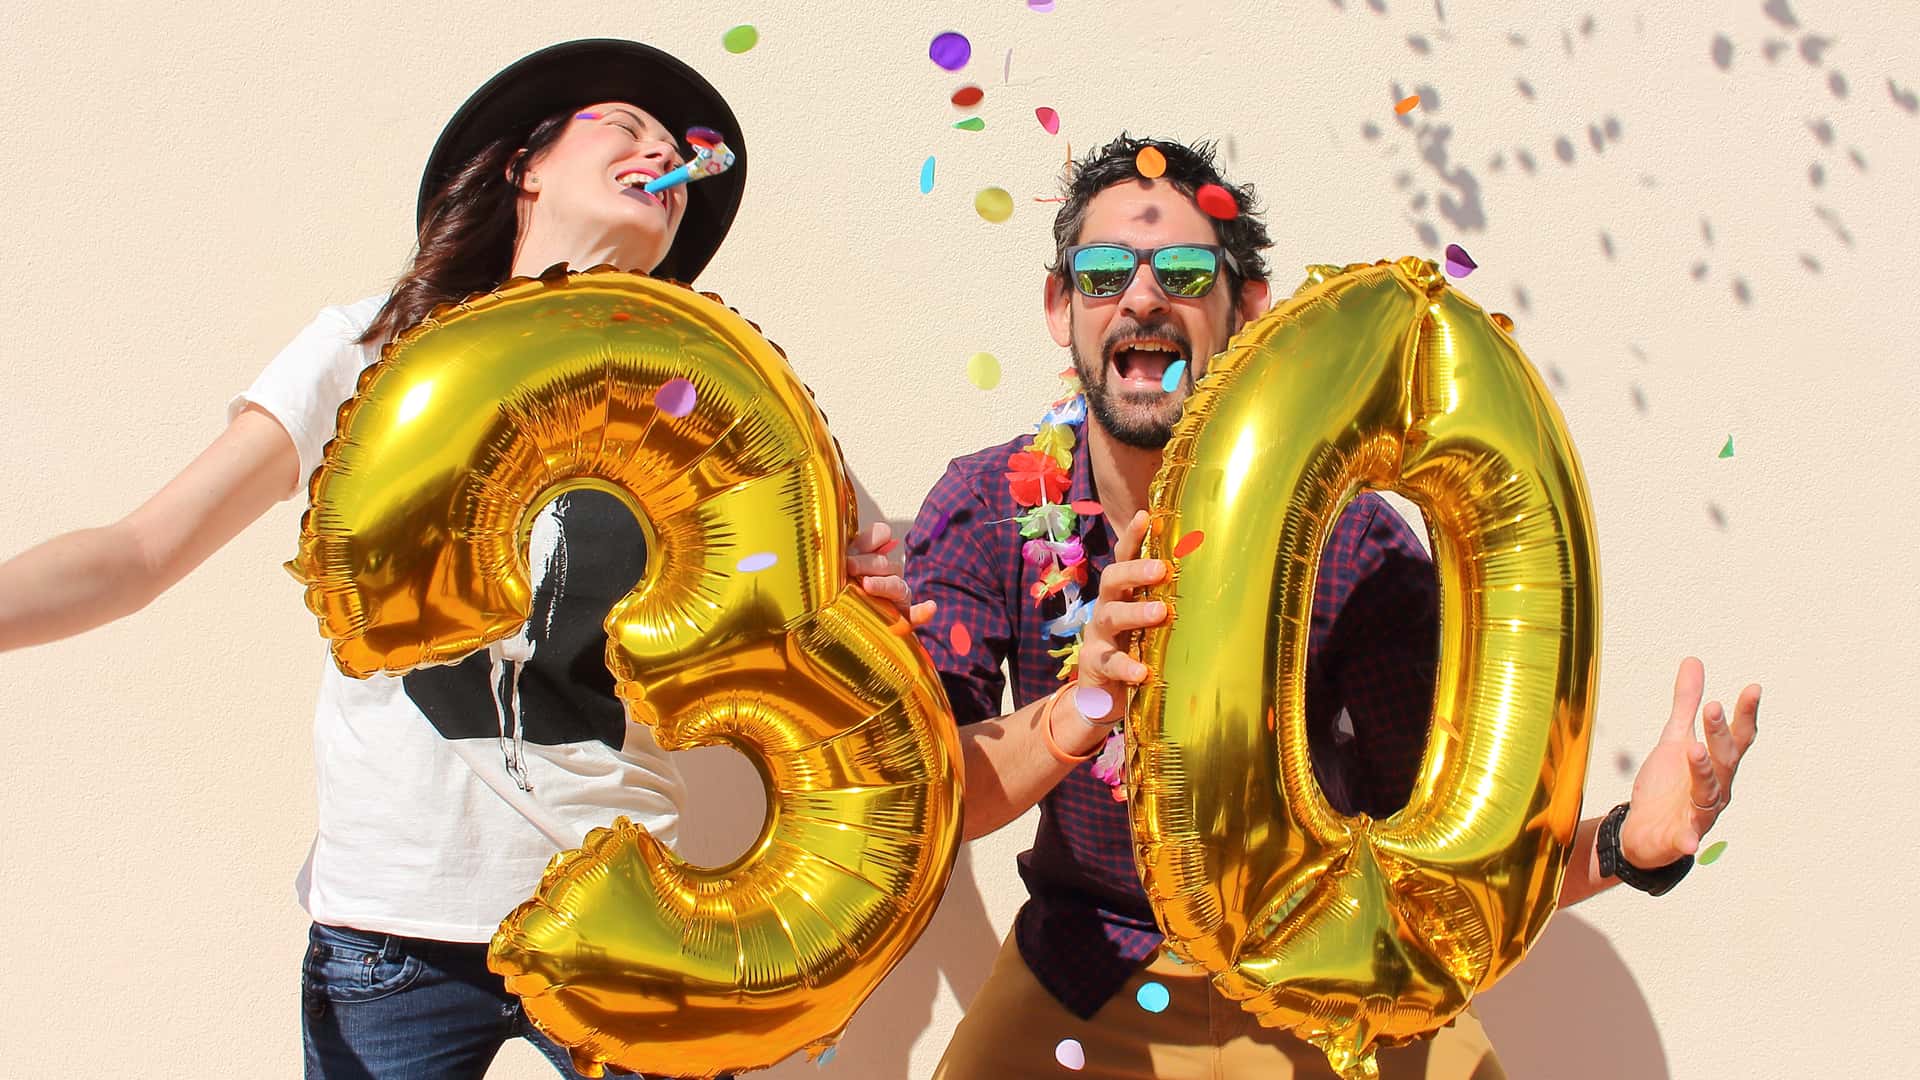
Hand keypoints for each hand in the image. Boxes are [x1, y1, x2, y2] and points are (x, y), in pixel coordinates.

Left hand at [846, 521, 934, 626]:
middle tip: (849, 567)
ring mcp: (897, 596)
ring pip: (895, 585)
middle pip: (883, 563)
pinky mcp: (903, 618)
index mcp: (872, 555)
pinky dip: (923, 612)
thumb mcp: (839, 567)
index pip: (881, 535)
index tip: (852, 546)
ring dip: (883, 585)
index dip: (869, 539)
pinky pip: (916, 615)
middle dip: (865, 563)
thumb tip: (859, 541)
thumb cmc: (839, 590)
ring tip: (867, 585)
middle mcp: (888, 573)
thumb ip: (848, 550)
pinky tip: (930, 607)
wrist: (842, 624)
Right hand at [1074, 510, 1168, 724]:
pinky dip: (1126, 666)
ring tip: (1160, 613)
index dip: (1133, 537)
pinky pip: (1109, 662)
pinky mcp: (1094, 664)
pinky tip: (1143, 671)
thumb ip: (1169, 604)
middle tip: (1160, 569)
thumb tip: (1217, 577)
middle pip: (1112, 579)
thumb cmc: (1135, 651)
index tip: (1146, 516)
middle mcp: (1107, 608)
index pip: (1124, 558)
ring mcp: (1098, 636)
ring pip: (1110, 616)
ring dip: (1135, 612)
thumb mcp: (1150, 626)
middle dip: (1135, 571)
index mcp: (1123, 594)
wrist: (1102, 697)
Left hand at [1619, 656, 1759, 867]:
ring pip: (1708, 793)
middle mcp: (1716, 789)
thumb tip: (1694, 660)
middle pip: (1724, 760)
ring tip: (1692, 748)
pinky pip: (1687, 840)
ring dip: (1702, 771)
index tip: (1753, 687)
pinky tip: (1689, 842)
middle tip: (1712, 706)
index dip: (1745, 714)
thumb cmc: (1666, 784)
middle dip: (1719, 735)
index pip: (1737, 738)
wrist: (1643, 831)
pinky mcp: (1680, 839)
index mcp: (1716, 765)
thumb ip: (1684, 704)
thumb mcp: (1672, 739)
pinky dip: (1689, 841)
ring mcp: (1700, 815)